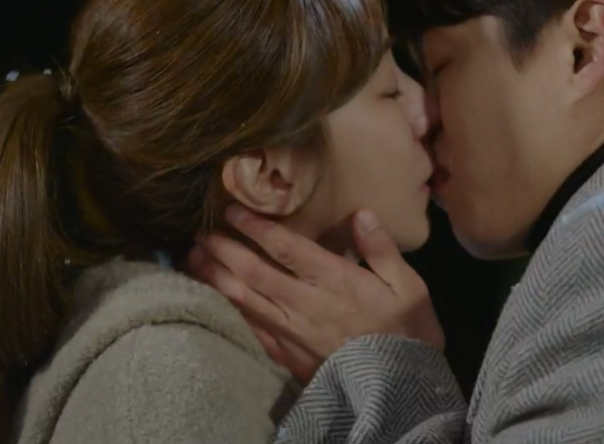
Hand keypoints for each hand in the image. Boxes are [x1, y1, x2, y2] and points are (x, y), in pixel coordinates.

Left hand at [185, 205, 443, 383]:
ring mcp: (292, 333)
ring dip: (216, 277)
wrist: (400, 392)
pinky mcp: (287, 356)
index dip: (255, 228)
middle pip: (253, 273)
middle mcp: (306, 304)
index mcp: (335, 281)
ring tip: (194, 259)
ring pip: (244, 301)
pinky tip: (215, 300)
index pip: (285, 248)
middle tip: (200, 232)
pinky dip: (229, 311)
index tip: (232, 210)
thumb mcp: (408, 287)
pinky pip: (251, 329)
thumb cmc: (408, 334)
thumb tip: (361, 213)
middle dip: (223, 250)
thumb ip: (381, 249)